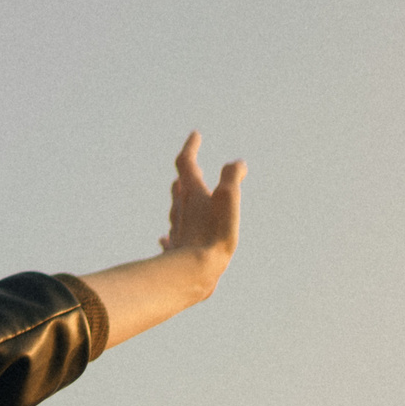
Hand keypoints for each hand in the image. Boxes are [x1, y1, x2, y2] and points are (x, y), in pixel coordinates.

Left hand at [157, 131, 244, 284]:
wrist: (195, 271)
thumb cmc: (213, 233)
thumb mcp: (228, 199)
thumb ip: (232, 178)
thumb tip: (238, 162)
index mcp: (192, 194)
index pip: (186, 163)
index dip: (191, 147)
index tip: (195, 135)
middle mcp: (182, 210)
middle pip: (179, 187)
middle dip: (185, 174)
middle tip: (187, 164)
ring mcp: (179, 230)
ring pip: (176, 210)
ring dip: (179, 199)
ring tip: (180, 192)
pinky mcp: (177, 251)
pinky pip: (172, 239)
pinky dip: (172, 234)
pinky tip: (167, 239)